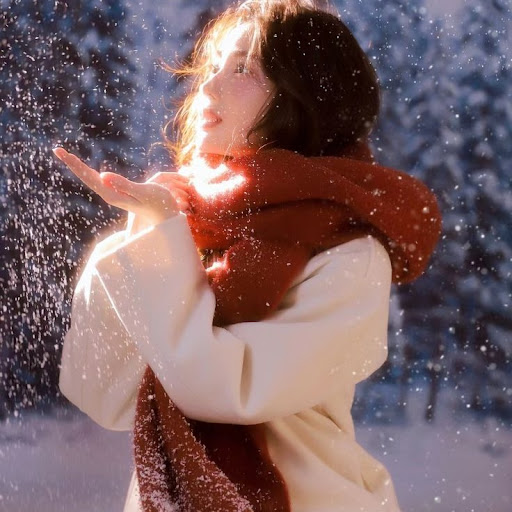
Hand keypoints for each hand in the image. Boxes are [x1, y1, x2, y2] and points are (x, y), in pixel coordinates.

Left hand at [53, 148, 189, 224]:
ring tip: (67, 157)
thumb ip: (124, 185)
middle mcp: (111, 195)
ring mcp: (116, 194)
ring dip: (80, 168)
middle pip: (87, 178)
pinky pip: (102, 182)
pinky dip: (92, 174)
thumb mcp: (144, 192)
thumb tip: (102, 176)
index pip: (89, 178)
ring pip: (93, 180)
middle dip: (73, 164)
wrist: (169, 217)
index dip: (75, 165)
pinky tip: (91, 173)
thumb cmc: (159, 204)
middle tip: (57, 150)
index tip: (62, 152)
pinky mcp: (122, 193)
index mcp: (113, 195)